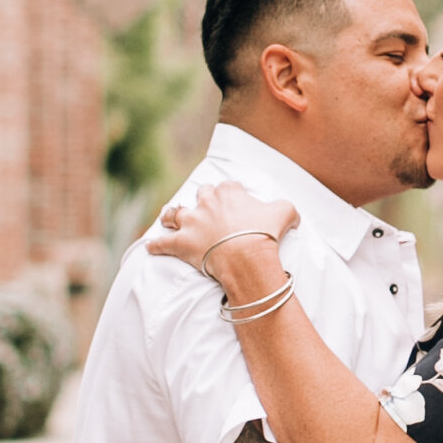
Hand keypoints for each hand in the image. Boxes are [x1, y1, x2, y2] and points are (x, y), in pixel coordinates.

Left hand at [150, 177, 300, 284]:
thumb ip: (285, 208)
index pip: (227, 186)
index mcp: (229, 192)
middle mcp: (206, 202)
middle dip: (202, 201)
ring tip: (168, 219)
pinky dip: (156, 245)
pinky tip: (151, 247)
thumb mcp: (285, 212)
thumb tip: (291, 214)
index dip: (230, 194)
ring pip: (174, 213)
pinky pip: (162, 243)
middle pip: (200, 194)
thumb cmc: (265, 233)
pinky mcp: (180, 243)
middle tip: (205, 211)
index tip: (233, 203)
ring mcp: (191, 222)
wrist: (246, 256)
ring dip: (171, 216)